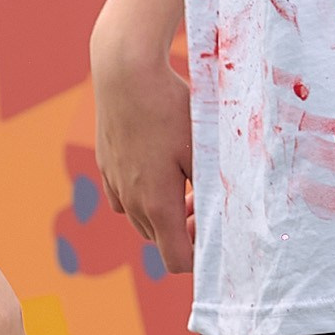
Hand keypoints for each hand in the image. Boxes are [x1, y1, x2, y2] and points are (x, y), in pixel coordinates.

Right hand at [92, 33, 195, 276]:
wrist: (125, 73)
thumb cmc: (170, 108)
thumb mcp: (203, 149)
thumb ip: (214, 188)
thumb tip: (229, 214)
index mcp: (157, 204)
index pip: (176, 261)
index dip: (200, 258)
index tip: (215, 236)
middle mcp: (130, 201)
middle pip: (159, 240)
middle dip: (184, 233)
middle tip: (205, 204)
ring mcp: (114, 184)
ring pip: (140, 219)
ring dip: (164, 213)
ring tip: (186, 185)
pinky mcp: (105, 164)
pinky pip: (124, 197)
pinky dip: (142, 195)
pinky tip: (158, 167)